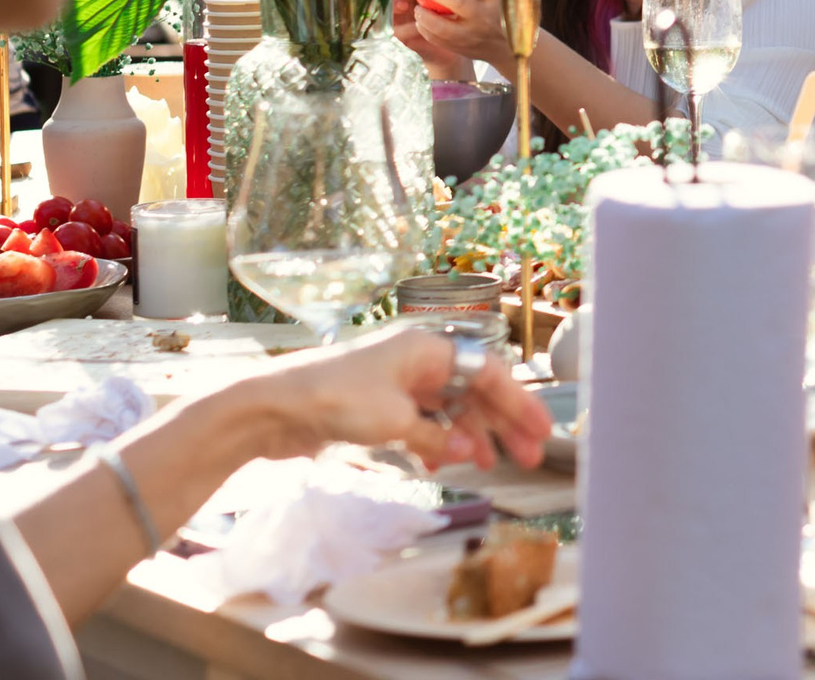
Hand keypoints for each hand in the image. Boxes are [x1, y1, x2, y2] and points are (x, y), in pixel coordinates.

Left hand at [235, 324, 551, 472]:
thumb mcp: (395, 421)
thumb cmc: (335, 400)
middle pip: (473, 391)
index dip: (519, 404)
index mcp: (428, 348)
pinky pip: (422, 422)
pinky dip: (436, 442)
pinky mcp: (376, 406)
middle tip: (527, 457)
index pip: (489, 373)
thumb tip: (471, 452)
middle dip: (500, 424)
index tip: (542, 433)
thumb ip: (438, 438)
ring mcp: (396, 383)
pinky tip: (441, 466)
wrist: (272, 408)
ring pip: (449, 408)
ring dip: (470, 436)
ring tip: (488, 466)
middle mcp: (417, 360)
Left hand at [396, 0, 510, 72]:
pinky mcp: (461, 47)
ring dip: (425, 14)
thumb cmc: (493, 6)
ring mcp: (473, 34)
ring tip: (416, 5)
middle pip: (458, 2)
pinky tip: (421, 18)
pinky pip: (437, 38)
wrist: (504, 46)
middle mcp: (486, 15)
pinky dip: (425, 27)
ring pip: (443, 26)